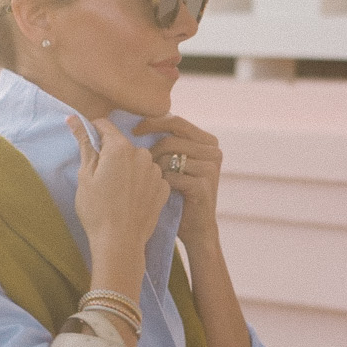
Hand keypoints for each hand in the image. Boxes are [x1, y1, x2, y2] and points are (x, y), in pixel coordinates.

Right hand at [68, 116, 168, 258]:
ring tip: (118, 192)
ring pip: (138, 161)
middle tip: (102, 178)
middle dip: (112, 155)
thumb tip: (73, 119)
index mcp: (120, 148)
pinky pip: (149, 177)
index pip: (105, 126)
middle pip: (122, 145)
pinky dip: (141, 183)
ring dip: (128, 169)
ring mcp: (156, 171)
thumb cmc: (97, 210)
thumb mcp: (85, 175)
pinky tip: (131, 199)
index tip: (89, 146)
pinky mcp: (164, 188)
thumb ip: (84, 143)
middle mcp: (142, 154)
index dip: (94, 133)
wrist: (120, 242)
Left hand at [133, 115, 222, 247]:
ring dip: (154, 168)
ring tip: (150, 180)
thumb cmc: (180, 192)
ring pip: (169, 156)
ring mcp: (210, 169)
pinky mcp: (203, 186)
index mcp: (208, 141)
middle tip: (139, 161)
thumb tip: (139, 120)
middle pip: (172, 138)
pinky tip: (159, 191)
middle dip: (151, 148)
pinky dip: (160, 183)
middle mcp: (213, 151)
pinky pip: (170, 176)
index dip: (153, 123)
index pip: (177, 122)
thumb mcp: (178, 161)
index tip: (134, 131)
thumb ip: (169, 141)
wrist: (195, 227)